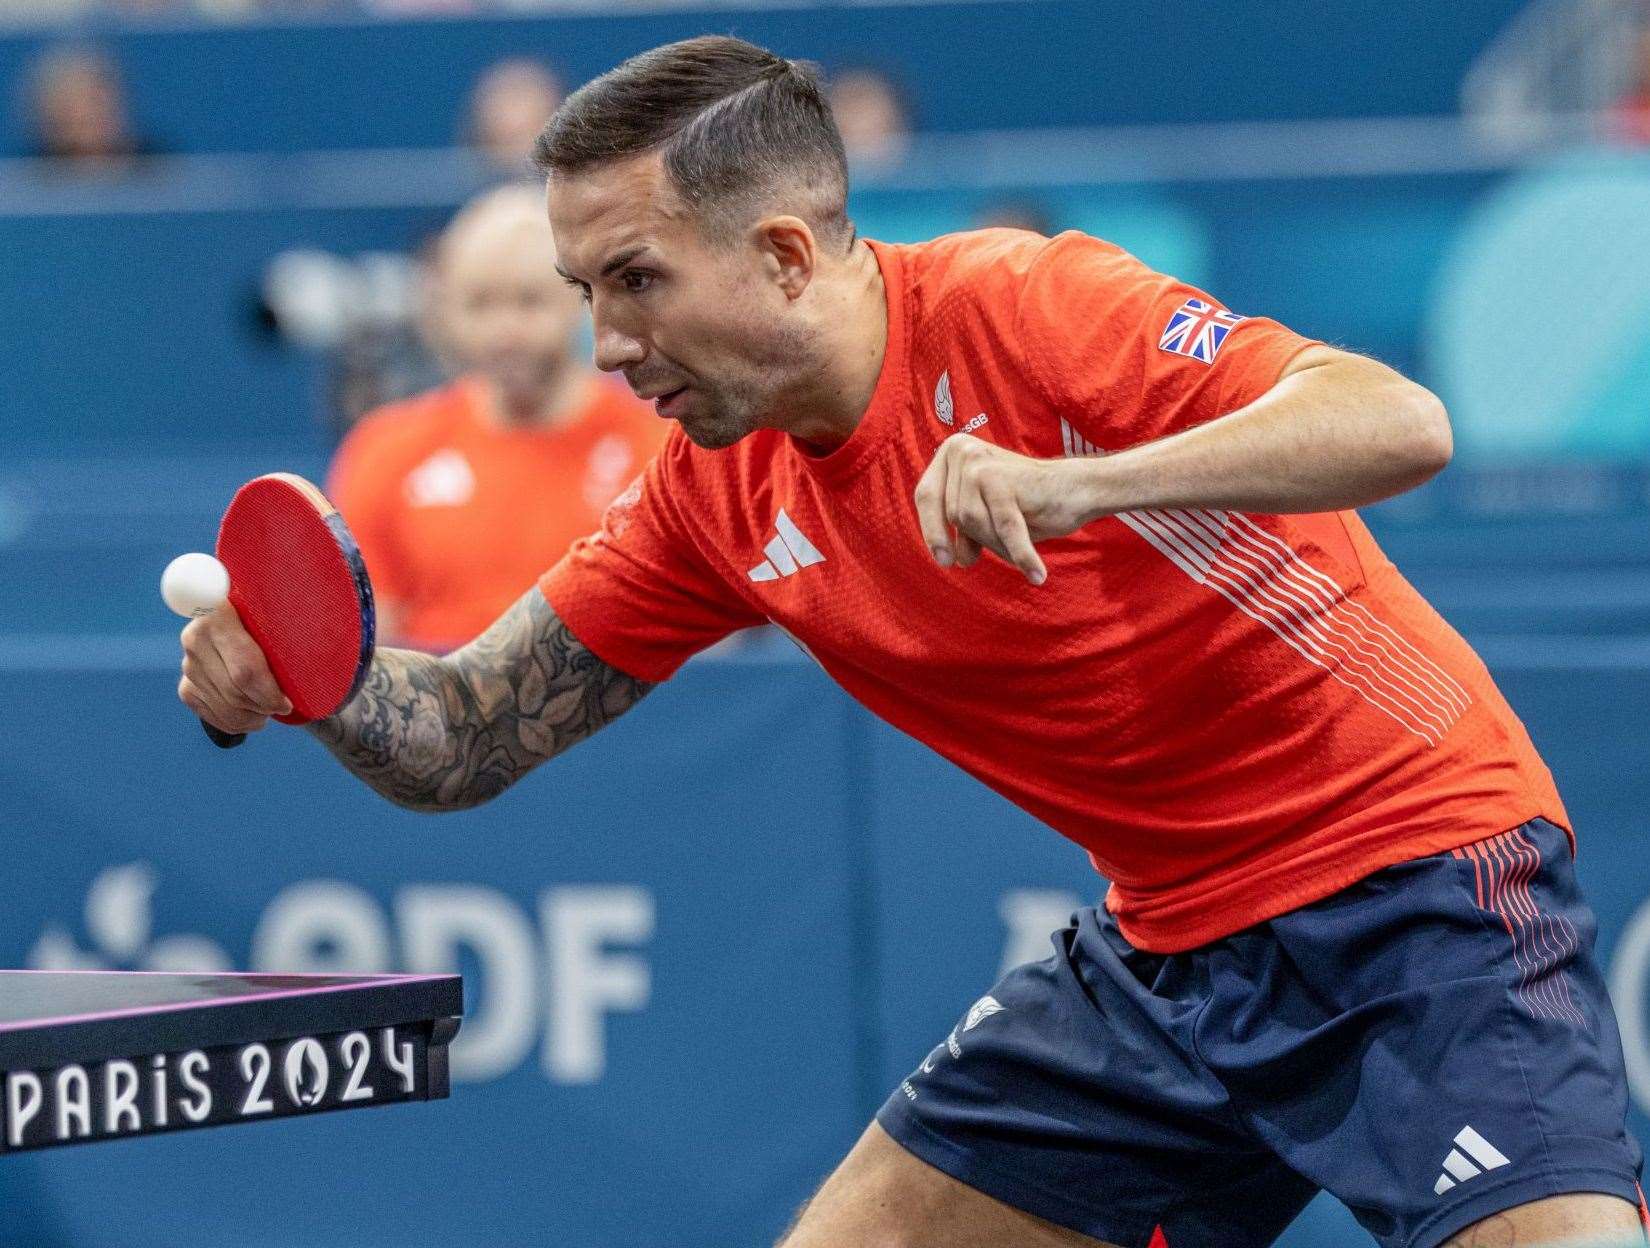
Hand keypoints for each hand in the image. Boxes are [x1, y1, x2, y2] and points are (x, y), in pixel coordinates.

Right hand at [177, 601, 291, 735]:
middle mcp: (196, 638)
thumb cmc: (280, 616)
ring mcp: (188, 665)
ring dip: (255, 716)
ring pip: (227, 708)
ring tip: (271, 709)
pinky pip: (214, 717)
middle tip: (285, 705)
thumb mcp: (292, 613)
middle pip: (236, 693)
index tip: (288, 703)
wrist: (252, 619)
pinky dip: (239, 723)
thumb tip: (326, 649)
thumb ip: (301, 627)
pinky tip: (254, 715)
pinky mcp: (187, 688)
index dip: (269, 692)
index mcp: (219, 613)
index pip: (245, 671)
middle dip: (265, 706)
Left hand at [913, 435, 1095, 583]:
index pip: (926, 496)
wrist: (1078, 488)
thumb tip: (948, 557)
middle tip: (1006, 539)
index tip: (944, 561)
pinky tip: (1036, 575)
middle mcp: (962, 451)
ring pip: (972, 523)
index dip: (932, 531)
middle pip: (954, 515)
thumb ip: (963, 528)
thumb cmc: (1029, 504)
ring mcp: (979, 463)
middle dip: (980, 536)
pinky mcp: (1001, 480)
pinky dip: (1021, 554)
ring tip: (1023, 533)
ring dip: (997, 540)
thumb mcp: (986, 516)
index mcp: (952, 452)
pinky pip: (1004, 529)